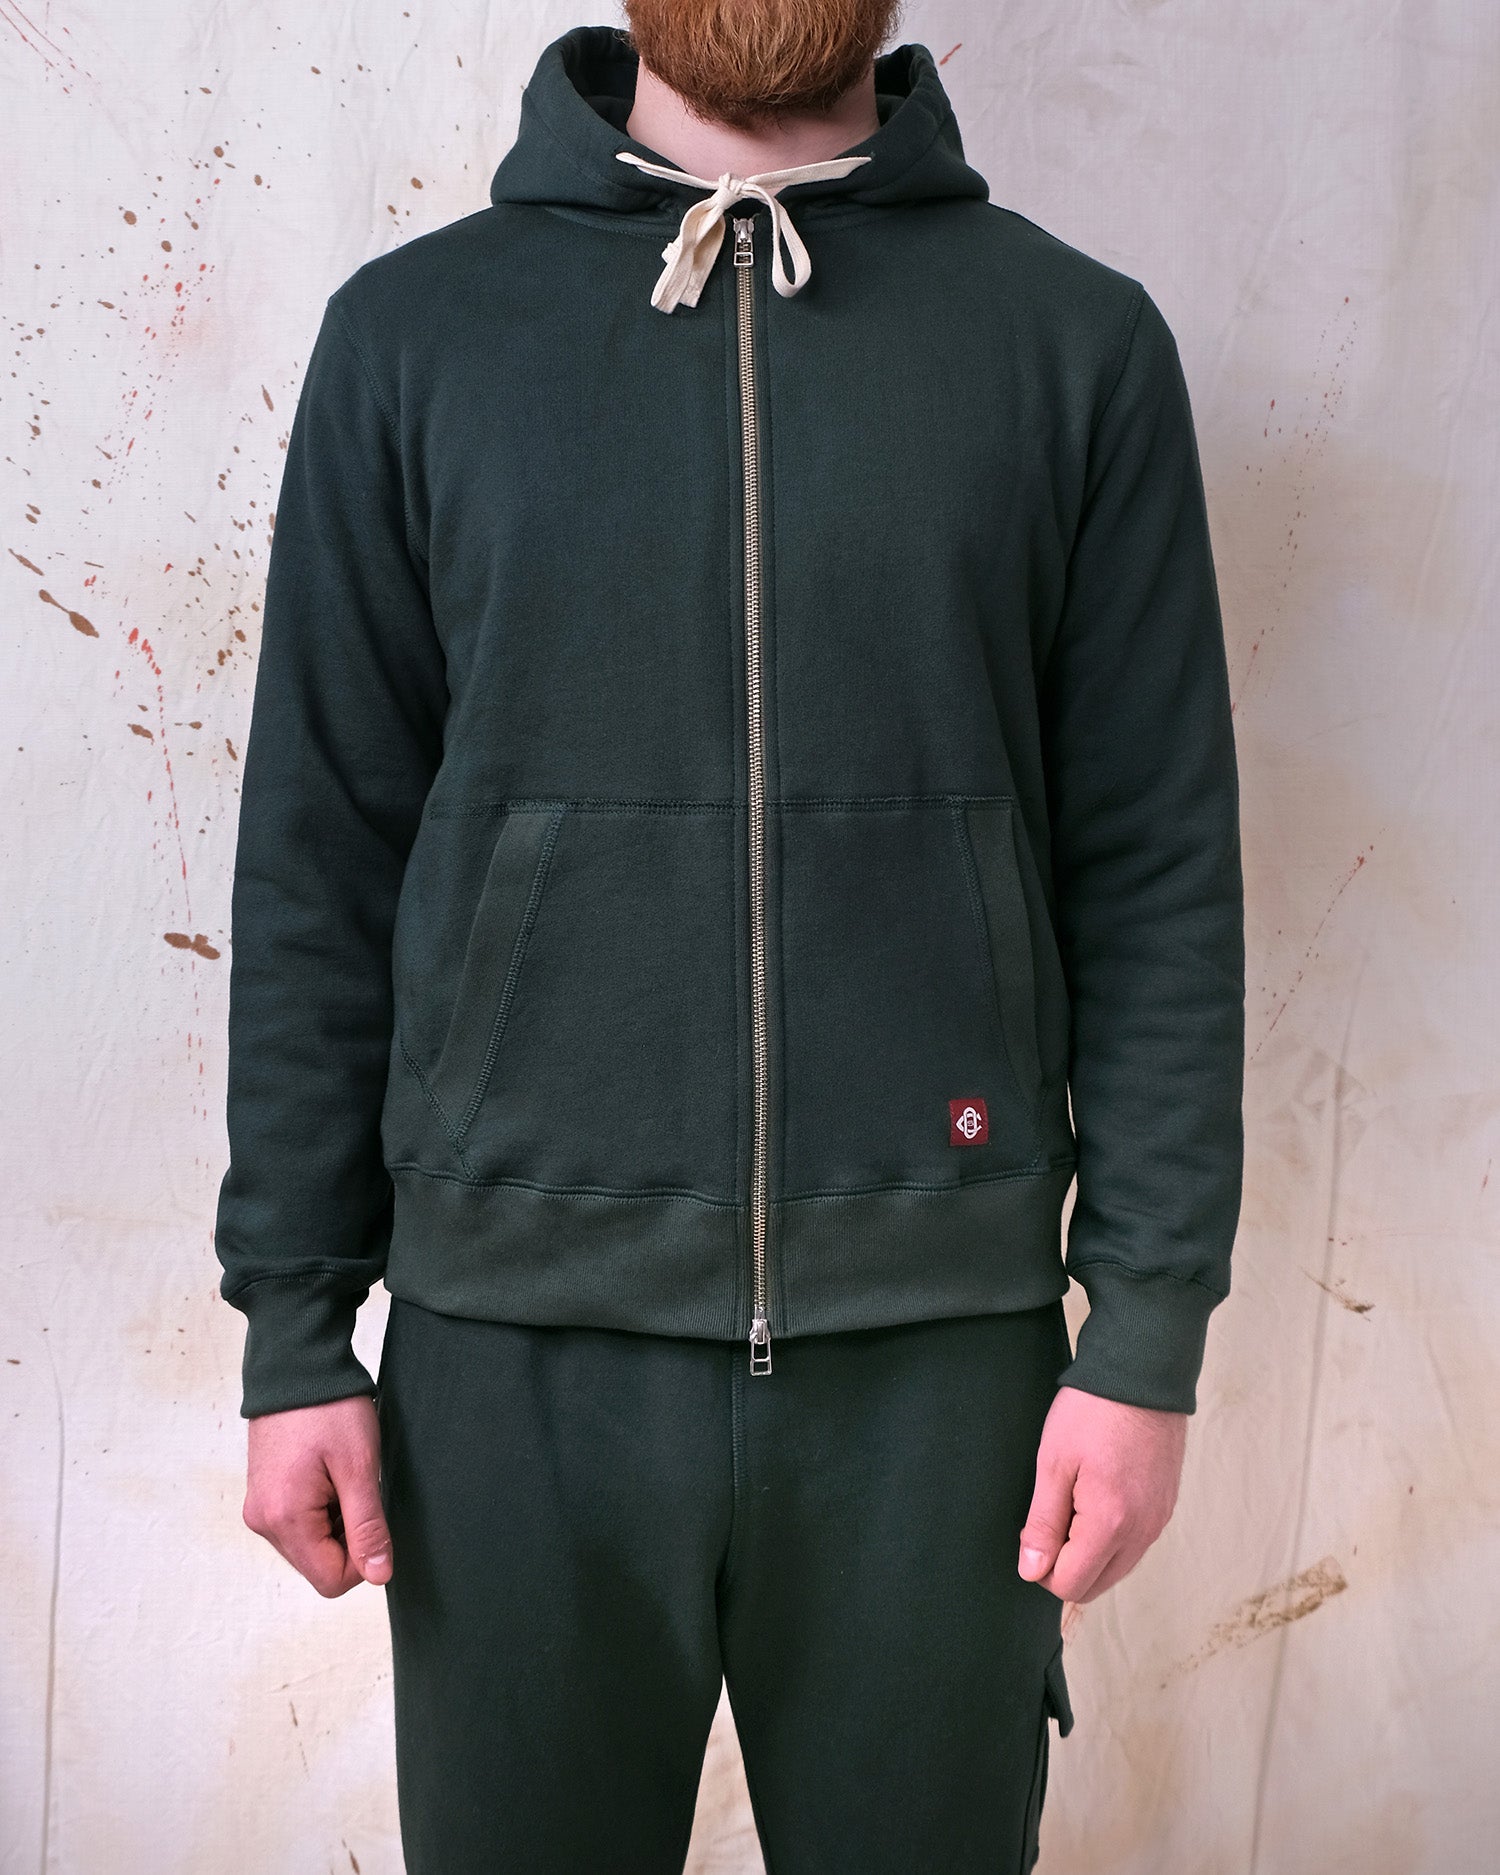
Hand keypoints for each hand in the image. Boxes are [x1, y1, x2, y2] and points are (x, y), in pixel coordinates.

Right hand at [242, 1394, 392, 1596]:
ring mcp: (259, 1507)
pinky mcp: (263, 1494)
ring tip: (340, 1476)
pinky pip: (297, 1523)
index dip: (363, 1558)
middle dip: (347, 1537)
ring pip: (309, 1545)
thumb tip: (378, 1575)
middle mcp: (262, 1521)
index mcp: (284, 1519)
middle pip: (318, 1565)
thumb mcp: (359, 1467)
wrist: (296, 1363)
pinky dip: (321, 1508)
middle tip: (356, 1487)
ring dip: (335, 1522)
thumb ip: (367, 1527)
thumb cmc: (330, 1409)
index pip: (331, 1581)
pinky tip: (328, 1473)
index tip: (372, 1516)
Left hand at [1016, 1384, 1186, 1601]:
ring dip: (1089, 1554)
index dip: (1041, 1569)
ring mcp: (1159, 1521)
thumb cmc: (1092, 1412)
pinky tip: (1095, 1499)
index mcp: (1111, 1525)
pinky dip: (1111, 1538)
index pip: (1071, 1585)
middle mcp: (1142, 1532)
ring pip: (1117, 1568)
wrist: (1141, 1374)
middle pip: (1096, 1585)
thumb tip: (1032, 1571)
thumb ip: (1042, 1523)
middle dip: (1066, 1567)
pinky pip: (1135, 1545)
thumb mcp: (1053, 1463)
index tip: (1032, 1534)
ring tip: (1072, 1504)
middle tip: (1049, 1520)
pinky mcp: (1166, 1507)